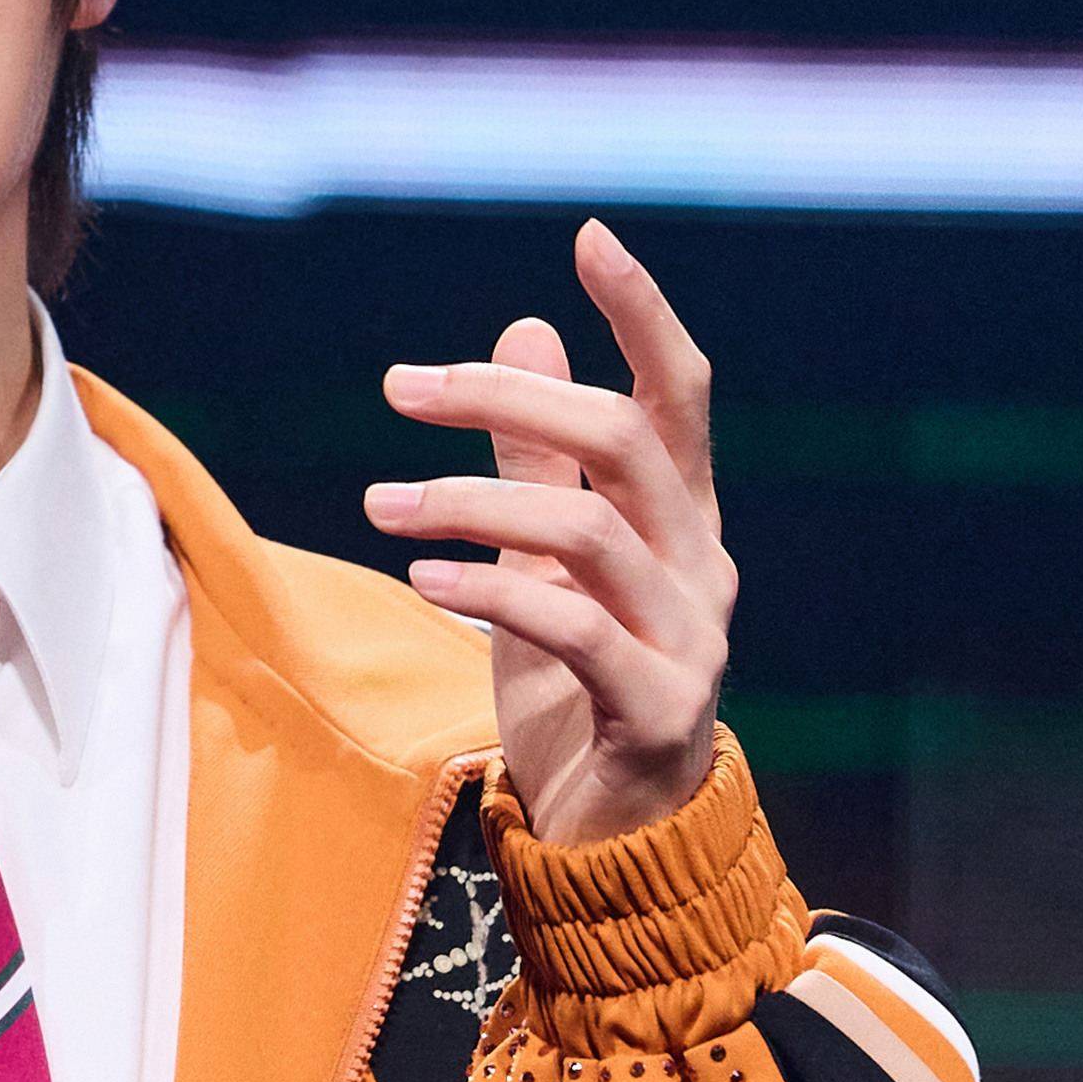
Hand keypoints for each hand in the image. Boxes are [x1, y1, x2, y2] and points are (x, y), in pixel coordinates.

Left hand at [364, 221, 733, 849]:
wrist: (613, 844)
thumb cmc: (578, 694)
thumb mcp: (542, 566)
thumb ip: (537, 462)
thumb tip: (524, 333)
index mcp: (684, 521)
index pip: (680, 393)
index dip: (642, 314)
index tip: (588, 237)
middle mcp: (703, 565)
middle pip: (624, 439)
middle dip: (508, 399)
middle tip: (402, 388)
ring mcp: (691, 639)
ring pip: (589, 531)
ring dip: (470, 503)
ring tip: (380, 504)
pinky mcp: (658, 708)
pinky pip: (572, 629)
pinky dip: (489, 592)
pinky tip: (423, 578)